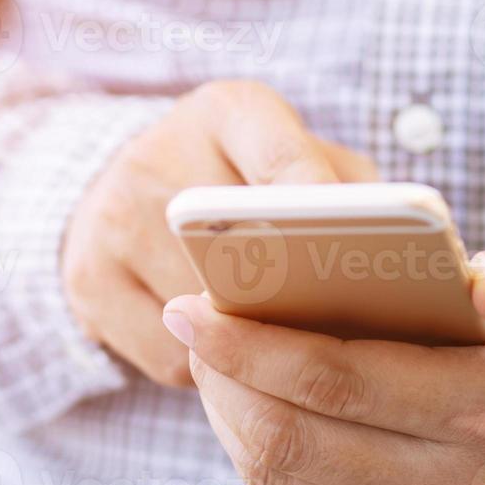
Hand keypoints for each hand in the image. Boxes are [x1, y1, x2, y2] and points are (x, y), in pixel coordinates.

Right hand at [63, 80, 375, 386]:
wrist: (110, 191)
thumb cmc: (235, 181)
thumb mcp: (289, 157)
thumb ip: (346, 187)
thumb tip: (397, 258)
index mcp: (224, 113)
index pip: (282, 157)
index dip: (324, 208)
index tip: (361, 245)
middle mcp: (153, 160)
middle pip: (239, 250)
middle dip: (297, 298)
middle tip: (350, 331)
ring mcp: (110, 223)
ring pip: (208, 319)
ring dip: (257, 346)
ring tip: (295, 348)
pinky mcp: (86, 286)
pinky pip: (174, 358)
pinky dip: (213, 372)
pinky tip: (230, 355)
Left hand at [163, 237, 484, 484]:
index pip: (342, 378)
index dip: (254, 343)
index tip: (196, 303)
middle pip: (293, 435)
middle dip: (221, 375)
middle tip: (185, 318)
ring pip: (284, 475)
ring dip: (227, 413)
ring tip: (208, 354)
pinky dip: (258, 446)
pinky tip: (247, 396)